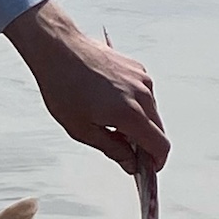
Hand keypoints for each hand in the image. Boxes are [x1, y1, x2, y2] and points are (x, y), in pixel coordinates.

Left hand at [5, 0, 168, 171]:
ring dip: (139, 122)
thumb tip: (131, 164)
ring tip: (109, 123)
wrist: (57, 48)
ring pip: (151, 111)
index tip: (147, 170)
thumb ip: (112, 149)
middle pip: (157, 130)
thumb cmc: (63, 88)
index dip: (156, 162)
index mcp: (130, 113)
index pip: (160, 146)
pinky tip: (109, 102)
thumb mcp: (81, 129)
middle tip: (124, 151)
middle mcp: (143, 94)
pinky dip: (134, 104)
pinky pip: (144, 93)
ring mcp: (142, 78)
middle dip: (145, 144)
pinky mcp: (137, 67)